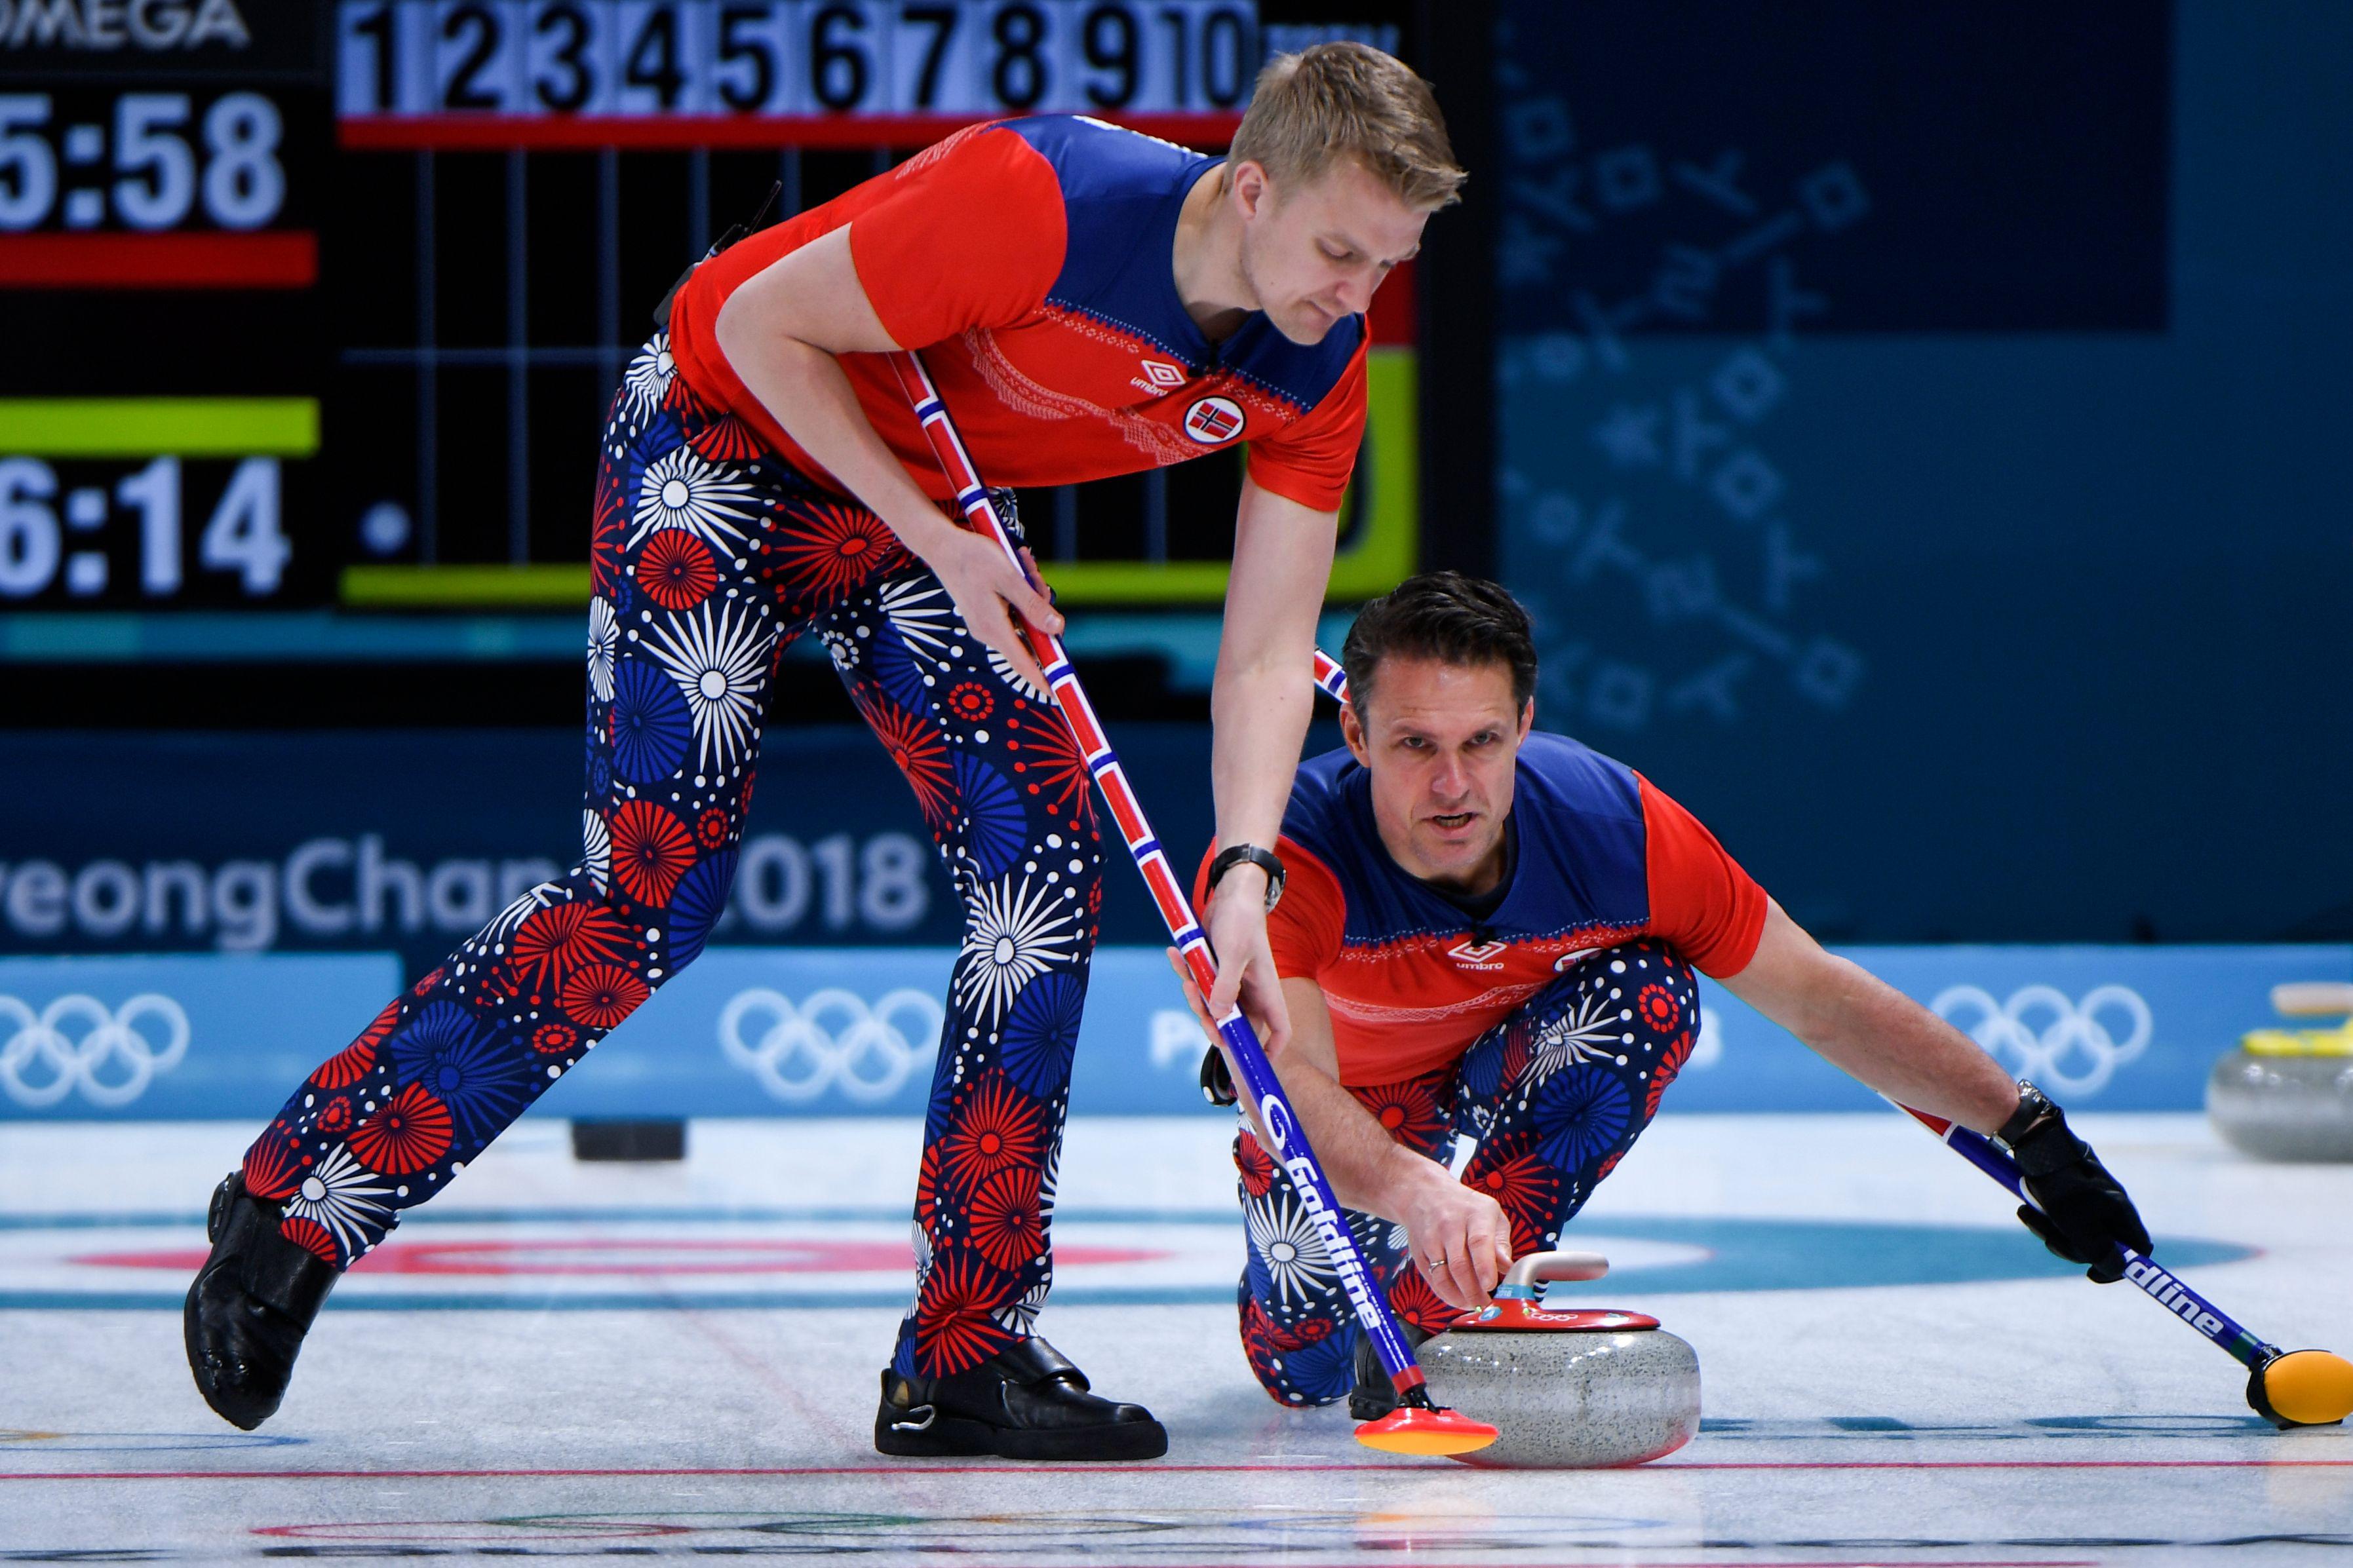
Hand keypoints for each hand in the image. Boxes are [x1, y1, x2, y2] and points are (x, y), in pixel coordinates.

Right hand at [921, 525, 1060, 691]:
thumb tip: (1057, 629)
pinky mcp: (986, 615)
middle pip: (1031, 636)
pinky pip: (1014, 611)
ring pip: (1025, 620)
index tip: (1059, 696)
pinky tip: (1017, 570)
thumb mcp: (1009, 578)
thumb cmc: (974, 558)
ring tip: (1023, 566)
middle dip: (1043, 610)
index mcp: (994, 628)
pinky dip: (1022, 593)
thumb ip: (1033, 606)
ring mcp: (987, 625)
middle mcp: (989, 632)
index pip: (1024, 664)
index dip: (1044, 681)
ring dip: (1032, 595)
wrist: (941, 547)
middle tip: (1035, 577)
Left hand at [1203, 872, 1290, 1055]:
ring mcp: (1233, 986)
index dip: (1270, 1052)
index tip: (1250, 1064)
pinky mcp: (1216, 975)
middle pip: (1236, 1027)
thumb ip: (1226, 986)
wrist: (1230, 894)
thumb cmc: (1241, 920)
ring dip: (1195, 996)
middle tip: (1198, 1007)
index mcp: (1267, 992)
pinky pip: (1200, 987)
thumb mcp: (1234, 952)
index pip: (1279, 1031)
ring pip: (1212, 1009)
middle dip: (1213, 1023)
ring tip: (1186, 972)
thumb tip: (1220, 1017)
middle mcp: (1252, 994)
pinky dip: (1186, 973)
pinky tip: (1175, 955)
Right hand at [1394, 1163, 1512, 1311]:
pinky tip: (1458, 1298)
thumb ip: (1501, 1242)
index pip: (1479, 1242)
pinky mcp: (1419, 1252)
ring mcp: (1431, 1239)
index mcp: (1474, 1214)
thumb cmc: (1465, 1206)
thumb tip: (1507, 1267)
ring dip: (1459, 1297)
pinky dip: (1445, 1294)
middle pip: (1459, 1264)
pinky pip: (1432, 1279)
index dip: (1484, 1266)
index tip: (1490, 1285)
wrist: (1423, 1193)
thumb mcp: (1491, 1213)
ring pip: (1442, 1276)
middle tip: (1485, 1304)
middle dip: (1473, 1291)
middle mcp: (1449, 1226)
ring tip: (1472, 1304)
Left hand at [2009, 1102, 2152, 1282]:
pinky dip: (2044, 1217)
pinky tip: (2026, 1209)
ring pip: (2075, 1231)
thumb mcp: (2079, 1226)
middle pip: (2100, 1244)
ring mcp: (2091, 1197)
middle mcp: (2111, 1205)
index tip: (2091, 1274)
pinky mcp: (2070, 1191)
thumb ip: (2100, 1251)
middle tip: (2047, 1237)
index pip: (2138, 1247)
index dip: (2121, 1266)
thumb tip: (2118, 1269)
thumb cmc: (2060, 1186)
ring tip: (2028, 1214)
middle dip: (2068, 1246)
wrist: (2034, 1144)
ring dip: (2049, 1230)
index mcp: (2121, 1211)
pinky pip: (2061, 1216)